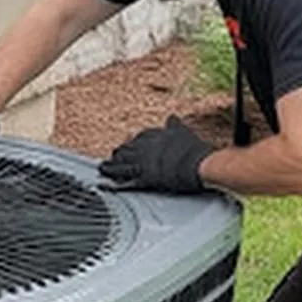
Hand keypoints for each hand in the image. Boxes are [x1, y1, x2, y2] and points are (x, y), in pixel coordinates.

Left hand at [98, 116, 213, 193]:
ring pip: (121, 165)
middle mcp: (145, 148)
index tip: (127, 145)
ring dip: (109, 167)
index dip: (132, 143)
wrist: (199, 164)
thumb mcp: (184, 131)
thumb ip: (175, 125)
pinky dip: (112, 185)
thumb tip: (171, 116)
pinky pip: (125, 182)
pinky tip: (103, 186)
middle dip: (118, 154)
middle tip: (111, 158)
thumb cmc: (195, 150)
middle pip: (126, 151)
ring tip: (101, 168)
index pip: (139, 138)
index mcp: (154, 135)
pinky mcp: (144, 179)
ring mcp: (143, 163)